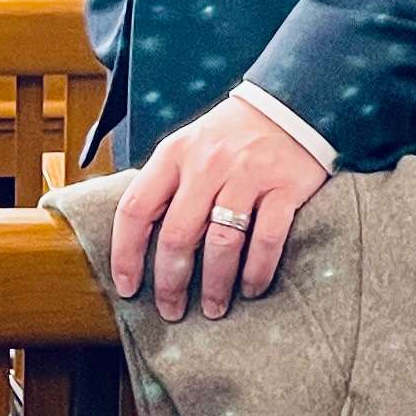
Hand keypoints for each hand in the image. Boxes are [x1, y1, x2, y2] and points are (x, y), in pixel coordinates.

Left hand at [108, 92, 332, 321]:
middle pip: (178, 234)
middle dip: (171, 282)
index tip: (127, 287)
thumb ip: (165, 184)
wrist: (289, 105)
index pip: (136, 208)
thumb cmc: (230, 136)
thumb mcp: (187, 146)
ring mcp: (247, 176)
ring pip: (222, 243)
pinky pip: (267, 240)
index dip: (126, 253)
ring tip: (213, 308)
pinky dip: (257, 271)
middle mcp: (207, 164)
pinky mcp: (285, 188)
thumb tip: (136, 240)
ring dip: (215, 285)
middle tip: (171, 310)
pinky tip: (251, 289)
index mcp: (174, 154)